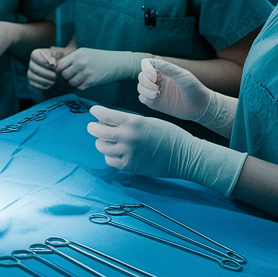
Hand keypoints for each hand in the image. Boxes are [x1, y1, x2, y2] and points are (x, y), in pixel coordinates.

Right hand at [27, 47, 65, 89]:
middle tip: (56, 75)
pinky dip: (43, 85)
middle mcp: (31, 63)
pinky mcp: (32, 81)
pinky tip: (50, 83)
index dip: (47, 64)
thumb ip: (55, 57)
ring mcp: (30, 72)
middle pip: (35, 69)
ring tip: (54, 80)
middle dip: (47, 74)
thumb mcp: (59, 55)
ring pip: (33, 77)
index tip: (55, 66)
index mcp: (36, 54)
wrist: (61, 68)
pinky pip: (34, 85)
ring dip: (45, 80)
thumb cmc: (60, 60)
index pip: (38, 59)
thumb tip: (52, 64)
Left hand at [58, 48, 150, 89]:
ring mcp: (86, 73)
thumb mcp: (85, 52)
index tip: (65, 70)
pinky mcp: (91, 82)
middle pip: (64, 74)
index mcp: (78, 54)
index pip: (60, 64)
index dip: (61, 69)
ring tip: (81, 77)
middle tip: (73, 74)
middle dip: (67, 76)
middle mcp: (81, 63)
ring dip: (74, 82)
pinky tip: (87, 80)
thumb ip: (72, 58)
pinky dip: (81, 85)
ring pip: (71, 82)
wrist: (117, 63)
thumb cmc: (100, 57)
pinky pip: (79, 87)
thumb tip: (57, 67)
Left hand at [85, 106, 245, 196]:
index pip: (105, 114)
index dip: (96, 112)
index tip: (93, 110)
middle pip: (98, 132)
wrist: (185, 156)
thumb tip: (108, 122)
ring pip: (102, 147)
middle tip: (92, 126)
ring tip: (106, 140)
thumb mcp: (148, 122)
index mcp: (134, 122)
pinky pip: (110, 161)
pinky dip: (110, 156)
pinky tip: (115, 152)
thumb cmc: (169, 135)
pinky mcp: (130, 166)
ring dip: (102, 142)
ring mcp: (128, 153)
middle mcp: (128, 137)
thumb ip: (129, 122)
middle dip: (93, 128)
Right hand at [136, 58, 235, 134]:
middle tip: (157, 86)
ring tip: (157, 94)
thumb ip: (167, 67)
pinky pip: (142, 99)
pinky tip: (154, 99)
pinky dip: (144, 98)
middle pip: (141, 76)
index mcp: (164, 71)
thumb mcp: (182, 75)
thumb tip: (148, 61)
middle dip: (145, 80)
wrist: (201, 107)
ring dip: (145, 90)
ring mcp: (156, 92)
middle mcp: (159, 81)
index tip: (155, 73)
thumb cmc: (194, 87)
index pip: (146, 66)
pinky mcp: (155, 104)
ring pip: (140, 87)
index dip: (147, 69)